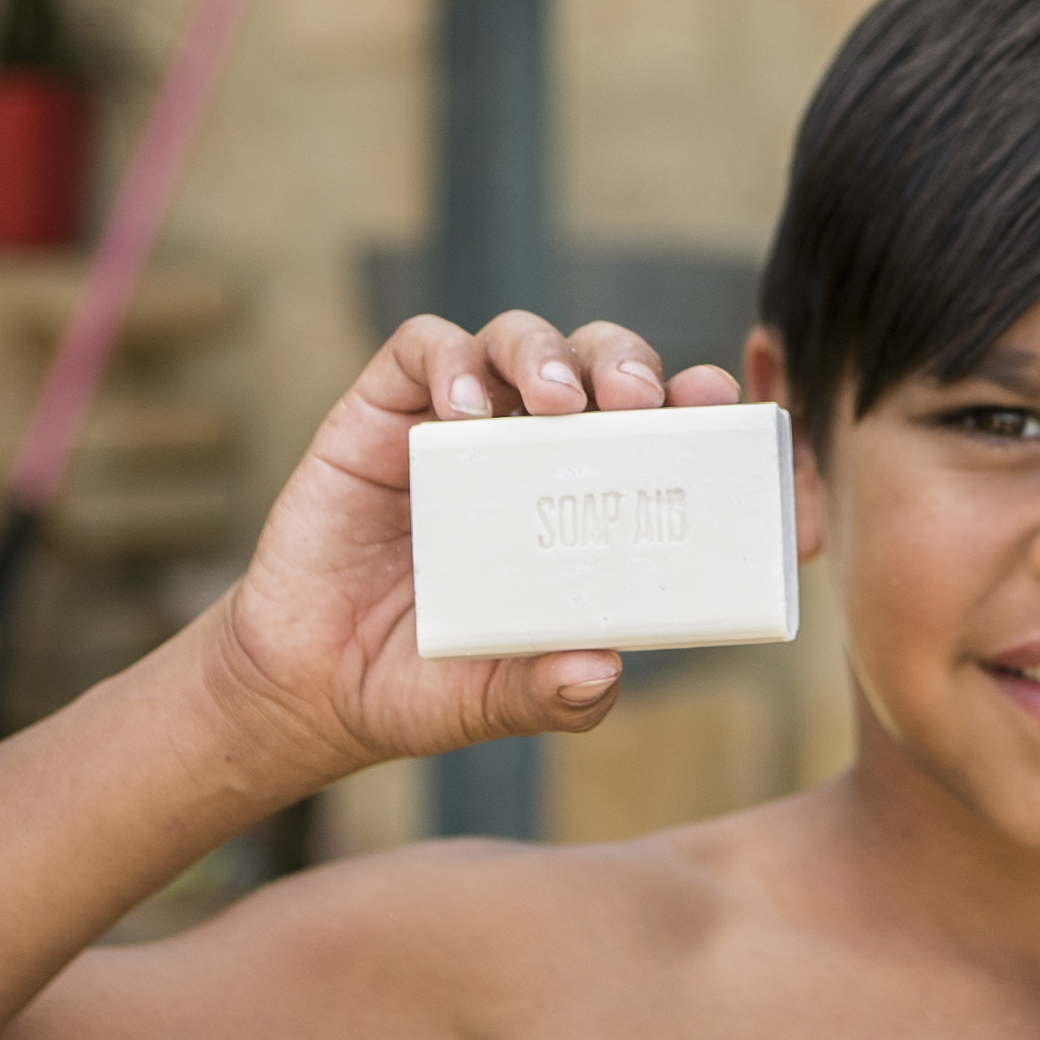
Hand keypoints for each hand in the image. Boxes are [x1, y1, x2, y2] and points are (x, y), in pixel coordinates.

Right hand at [183, 312, 744, 788]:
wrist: (307, 686)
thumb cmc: (423, 683)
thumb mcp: (498, 700)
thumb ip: (553, 693)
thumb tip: (606, 671)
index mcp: (581, 503)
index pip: (658, 433)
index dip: (700, 412)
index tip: (732, 411)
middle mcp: (529, 451)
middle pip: (599, 365)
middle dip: (630, 363)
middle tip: (641, 398)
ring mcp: (457, 425)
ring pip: (522, 339)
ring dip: (550, 354)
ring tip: (556, 402)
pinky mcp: (382, 412)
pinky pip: (424, 348)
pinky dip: (453, 360)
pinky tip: (463, 408)